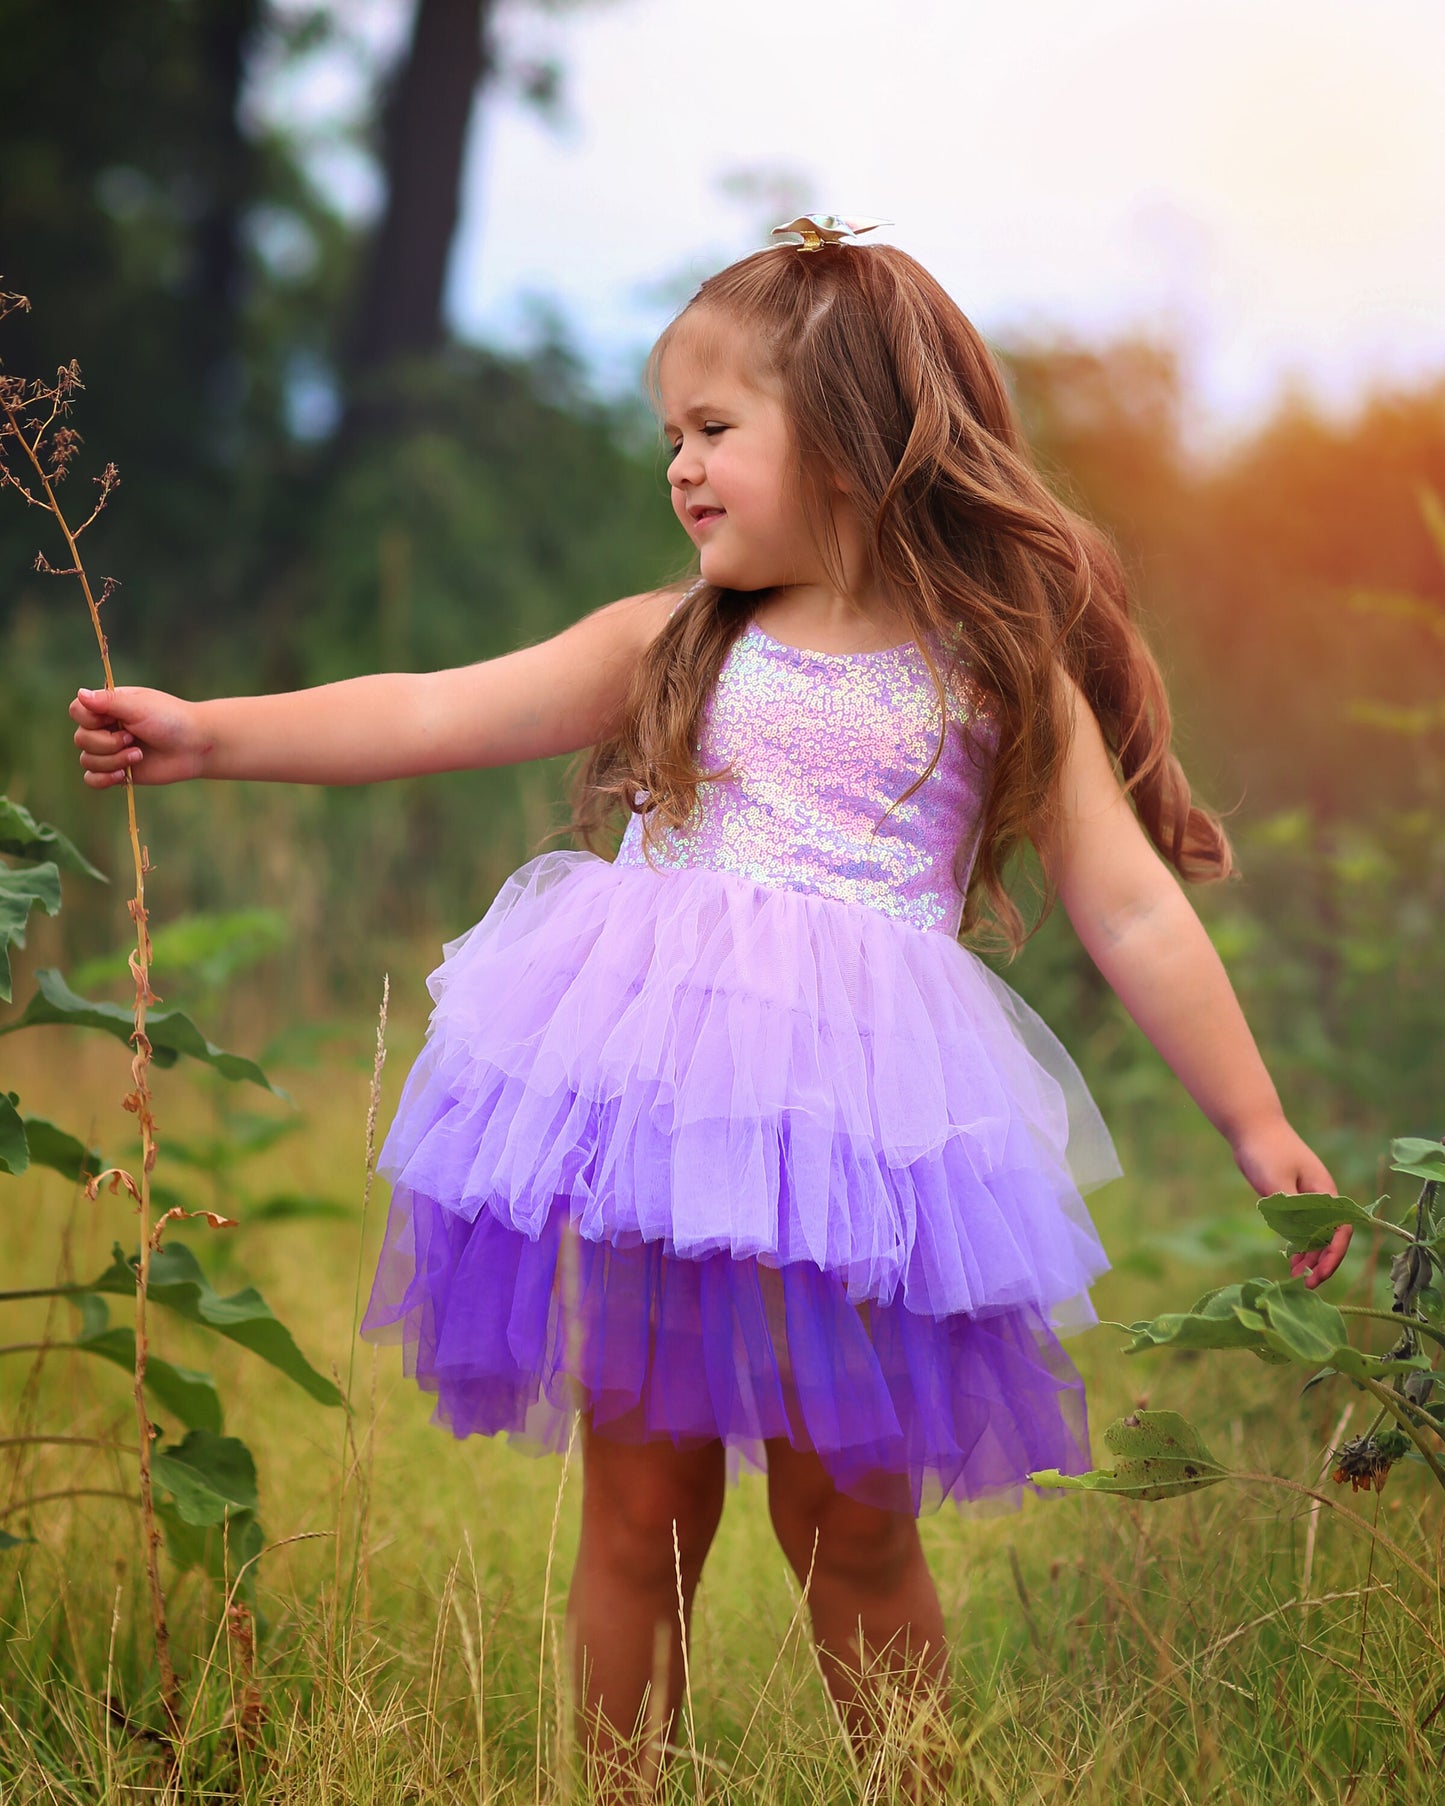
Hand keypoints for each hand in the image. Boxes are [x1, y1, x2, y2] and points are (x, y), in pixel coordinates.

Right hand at [70, 685, 207, 787]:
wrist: (195, 745)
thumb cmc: (170, 719)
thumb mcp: (139, 706)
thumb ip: (109, 702)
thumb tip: (80, 693)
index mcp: (107, 707)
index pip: (76, 711)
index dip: (90, 719)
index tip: (114, 719)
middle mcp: (105, 727)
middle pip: (80, 739)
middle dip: (107, 743)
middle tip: (133, 738)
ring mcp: (110, 751)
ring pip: (87, 761)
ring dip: (112, 760)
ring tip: (138, 755)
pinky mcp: (117, 771)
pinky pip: (92, 780)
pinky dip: (103, 779)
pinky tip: (124, 775)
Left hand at [1231, 1115, 1350, 1288]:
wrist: (1252, 1126)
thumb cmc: (1267, 1152)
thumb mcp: (1277, 1184)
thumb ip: (1291, 1212)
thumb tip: (1303, 1240)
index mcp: (1325, 1193)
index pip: (1339, 1232)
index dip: (1331, 1256)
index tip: (1317, 1275)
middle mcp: (1321, 1198)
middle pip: (1329, 1237)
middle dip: (1321, 1262)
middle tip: (1305, 1284)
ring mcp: (1307, 1198)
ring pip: (1315, 1234)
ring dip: (1308, 1256)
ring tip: (1294, 1276)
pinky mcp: (1292, 1197)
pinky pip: (1300, 1226)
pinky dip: (1297, 1243)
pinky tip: (1290, 1258)